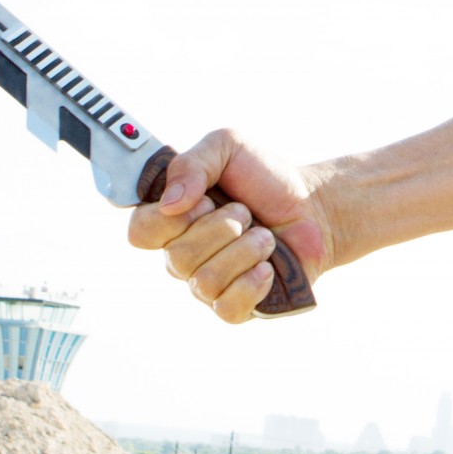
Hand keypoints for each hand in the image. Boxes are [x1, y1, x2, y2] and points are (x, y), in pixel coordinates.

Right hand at [126, 128, 332, 323]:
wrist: (313, 206)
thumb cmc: (265, 178)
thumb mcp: (229, 147)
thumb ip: (191, 163)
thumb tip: (171, 203)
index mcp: (171, 218)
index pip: (139, 232)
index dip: (168, 218)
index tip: (202, 199)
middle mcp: (182, 254)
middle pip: (176, 256)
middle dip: (223, 226)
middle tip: (245, 212)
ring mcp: (206, 284)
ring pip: (204, 281)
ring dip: (246, 249)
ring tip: (265, 235)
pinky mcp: (234, 306)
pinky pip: (227, 306)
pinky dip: (253, 281)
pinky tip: (268, 265)